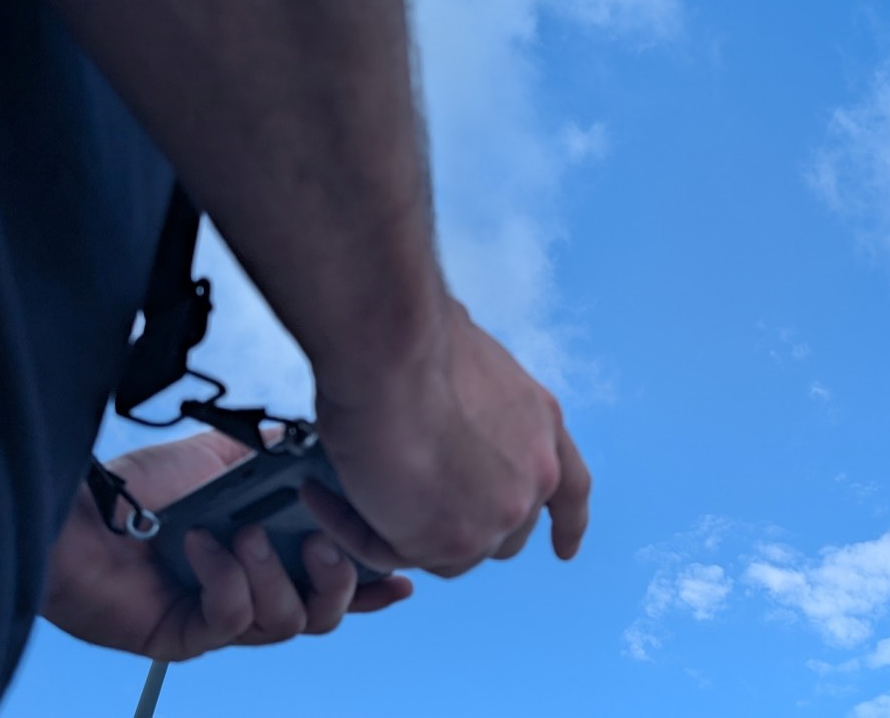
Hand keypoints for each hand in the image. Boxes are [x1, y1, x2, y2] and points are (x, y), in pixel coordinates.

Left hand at [42, 431, 412, 660]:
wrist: (79, 511)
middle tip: (319, 544)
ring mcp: (222, 619)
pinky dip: (224, 580)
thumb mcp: (228, 460)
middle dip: (336, 583)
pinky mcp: (188, 638)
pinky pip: (231, 621)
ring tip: (243, 535)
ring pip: (286, 623)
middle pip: (325, 616)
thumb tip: (330, 439)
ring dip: (272, 576)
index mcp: (273, 557)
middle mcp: (254, 592)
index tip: (401, 575)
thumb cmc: (146, 489)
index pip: (337, 583)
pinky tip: (200, 548)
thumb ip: (282, 456)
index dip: (372, 587)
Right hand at [308, 297, 590, 577]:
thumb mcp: (477, 369)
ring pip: (447, 552)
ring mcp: (497, 516)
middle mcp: (533, 478)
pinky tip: (319, 496)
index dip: (566, 524)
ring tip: (343, 486)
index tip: (565, 549)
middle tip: (402, 501)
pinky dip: (351, 528)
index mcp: (544, 430)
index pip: (569, 492)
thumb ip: (477, 409)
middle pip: (502, 535)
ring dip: (396, 528)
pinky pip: (393, 552)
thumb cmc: (418, 338)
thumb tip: (442, 406)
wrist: (395, 348)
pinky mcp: (450, 543)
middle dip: (460, 529)